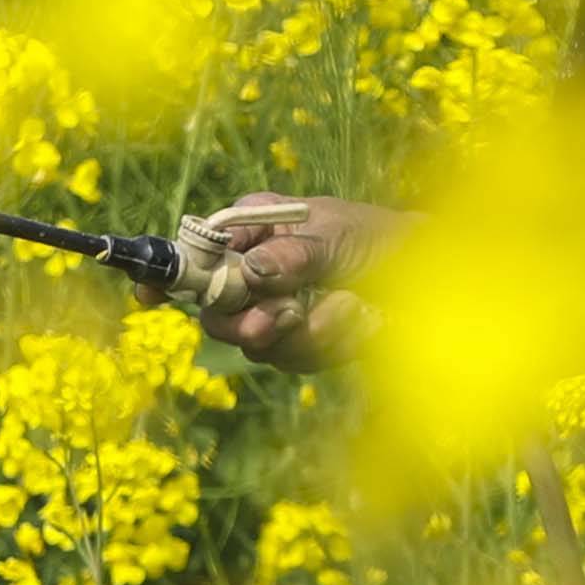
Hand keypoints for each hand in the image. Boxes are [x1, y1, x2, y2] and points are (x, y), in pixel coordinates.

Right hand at [169, 194, 407, 371]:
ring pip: (255, 342)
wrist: (436, 281)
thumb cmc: (384, 239)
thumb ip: (295, 254)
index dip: (168, 272)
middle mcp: (256, 268)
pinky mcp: (300, 344)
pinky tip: (363, 320)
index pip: (196, 249)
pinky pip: (293, 359)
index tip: (148, 295)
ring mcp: (276, 309)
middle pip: (215, 310)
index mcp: (256, 226)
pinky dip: (332, 343)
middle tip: (287, 316)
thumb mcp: (341, 236)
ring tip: (353, 308)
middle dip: (248, 320)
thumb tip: (251, 271)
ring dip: (307, 332)